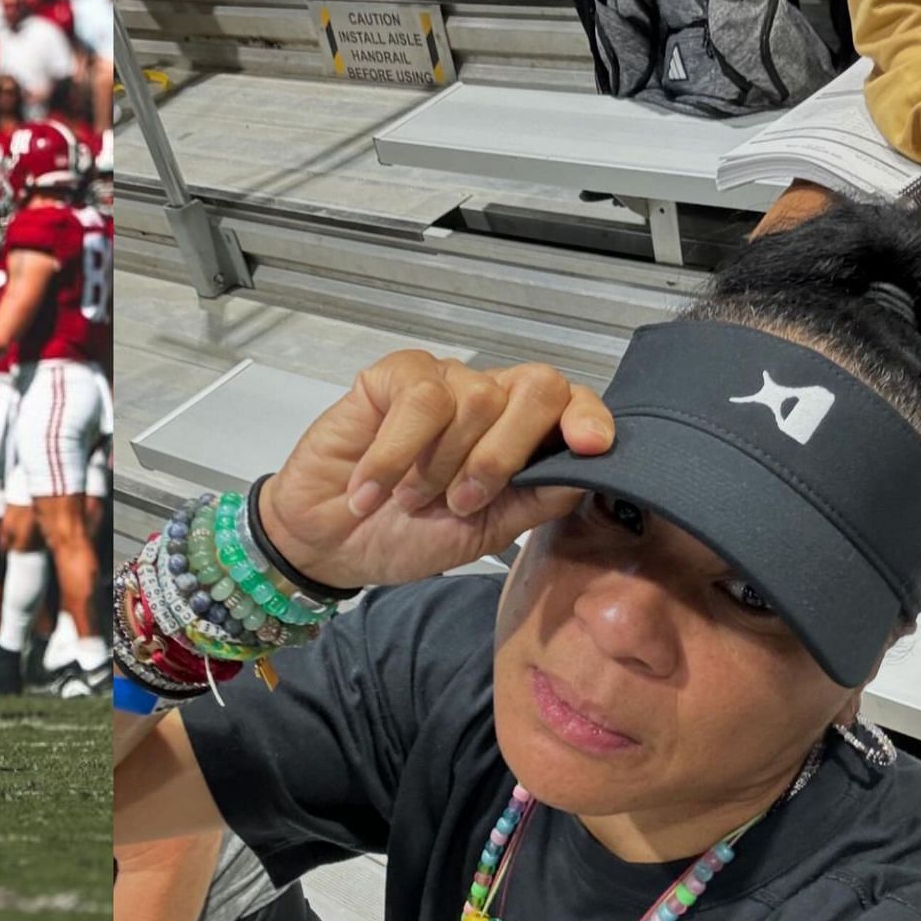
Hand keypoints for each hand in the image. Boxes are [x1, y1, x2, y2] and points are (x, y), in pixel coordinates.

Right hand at [257, 353, 613, 589]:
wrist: (329, 544)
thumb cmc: (404, 536)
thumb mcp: (484, 532)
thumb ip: (536, 500)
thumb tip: (586, 471)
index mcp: (518, 436)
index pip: (570, 404)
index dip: (587, 417)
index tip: (590, 445)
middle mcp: (486, 401)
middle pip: (537, 388)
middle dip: (508, 452)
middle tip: (464, 501)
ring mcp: (442, 384)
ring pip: (478, 398)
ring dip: (443, 465)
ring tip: (412, 497)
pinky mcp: (393, 376)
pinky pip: (421, 399)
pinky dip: (398, 455)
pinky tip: (374, 486)